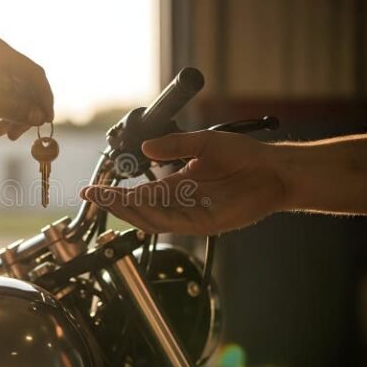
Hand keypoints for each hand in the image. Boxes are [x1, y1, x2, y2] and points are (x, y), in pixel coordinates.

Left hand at [0, 37, 53, 139]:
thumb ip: (18, 109)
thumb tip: (41, 118)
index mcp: (0, 52)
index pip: (34, 74)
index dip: (44, 98)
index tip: (47, 120)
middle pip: (26, 86)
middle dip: (27, 111)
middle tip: (25, 133)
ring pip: (16, 97)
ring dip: (16, 117)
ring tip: (7, 135)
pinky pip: (5, 100)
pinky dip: (5, 115)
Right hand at [80, 131, 289, 234]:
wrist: (273, 170)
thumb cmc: (244, 157)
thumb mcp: (202, 143)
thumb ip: (174, 145)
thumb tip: (146, 147)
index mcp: (177, 185)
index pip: (138, 193)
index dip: (115, 192)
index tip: (92, 188)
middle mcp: (180, 202)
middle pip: (139, 209)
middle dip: (114, 203)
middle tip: (92, 194)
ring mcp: (191, 215)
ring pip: (151, 219)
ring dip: (129, 210)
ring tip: (109, 200)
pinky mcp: (204, 224)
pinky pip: (173, 222)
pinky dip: (154, 215)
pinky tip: (138, 205)